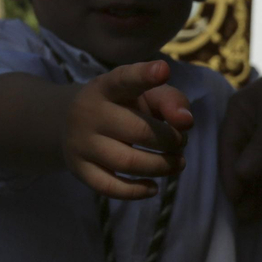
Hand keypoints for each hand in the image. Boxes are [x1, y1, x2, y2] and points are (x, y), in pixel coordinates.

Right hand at [63, 60, 194, 199]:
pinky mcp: (79, 169)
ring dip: (162, 166)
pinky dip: (137, 191)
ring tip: (177, 163)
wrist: (74, 123)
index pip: (124, 79)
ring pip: (128, 162)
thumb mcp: (145, 95)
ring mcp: (81, 142)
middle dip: (171, 141)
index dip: (144, 76)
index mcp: (106, 87)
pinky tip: (154, 187)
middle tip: (181, 143)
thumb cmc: (123, 107)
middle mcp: (88, 112)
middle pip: (139, 131)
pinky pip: (110, 187)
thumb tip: (186, 121)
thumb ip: (171, 101)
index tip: (163, 70)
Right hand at [220, 26, 261, 219]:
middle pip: (244, 165)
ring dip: (260, 193)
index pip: (228, 152)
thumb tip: (240, 178)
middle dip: (244, 191)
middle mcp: (250, 130)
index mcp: (238, 117)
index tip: (233, 200)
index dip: (230, 177)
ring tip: (257, 218)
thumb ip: (259, 150)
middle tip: (244, 218)